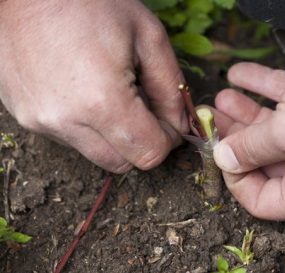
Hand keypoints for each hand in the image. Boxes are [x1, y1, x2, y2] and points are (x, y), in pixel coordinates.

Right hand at [0, 0, 187, 172]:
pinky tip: (85, 92)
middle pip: (122, 162)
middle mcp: (65, 120)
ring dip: (113, 136)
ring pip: (95, 153)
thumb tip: (179, 125)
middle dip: (142, 143)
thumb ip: (171, 89)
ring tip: (113, 94)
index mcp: (102, 100)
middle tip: (146, 111)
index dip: (167, 141)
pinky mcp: (23, 116)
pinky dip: (86, 126)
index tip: (168, 123)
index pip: (148, 154)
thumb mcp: (148, 37)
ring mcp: (39, 120)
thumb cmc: (91, 2)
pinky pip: (68, 138)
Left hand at [212, 48, 284, 219]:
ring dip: (246, 112)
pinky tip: (239, 73)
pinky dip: (264, 88)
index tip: (218, 154)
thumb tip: (224, 159)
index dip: (235, 181)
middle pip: (264, 160)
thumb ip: (250, 149)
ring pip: (275, 130)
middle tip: (212, 120)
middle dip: (235, 138)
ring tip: (220, 97)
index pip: (262, 202)